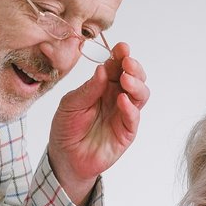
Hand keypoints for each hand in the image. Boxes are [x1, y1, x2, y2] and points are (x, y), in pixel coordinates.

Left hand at [47, 42, 148, 205]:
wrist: (65, 157)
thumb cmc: (67, 128)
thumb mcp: (70, 104)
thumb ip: (88, 89)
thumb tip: (102, 69)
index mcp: (103, 85)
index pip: (117, 66)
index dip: (121, 55)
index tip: (122, 48)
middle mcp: (117, 96)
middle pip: (134, 77)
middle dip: (134, 67)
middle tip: (127, 62)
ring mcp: (123, 113)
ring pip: (141, 94)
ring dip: (136, 84)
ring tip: (126, 79)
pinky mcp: (126, 132)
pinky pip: (133, 117)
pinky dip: (130, 108)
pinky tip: (122, 100)